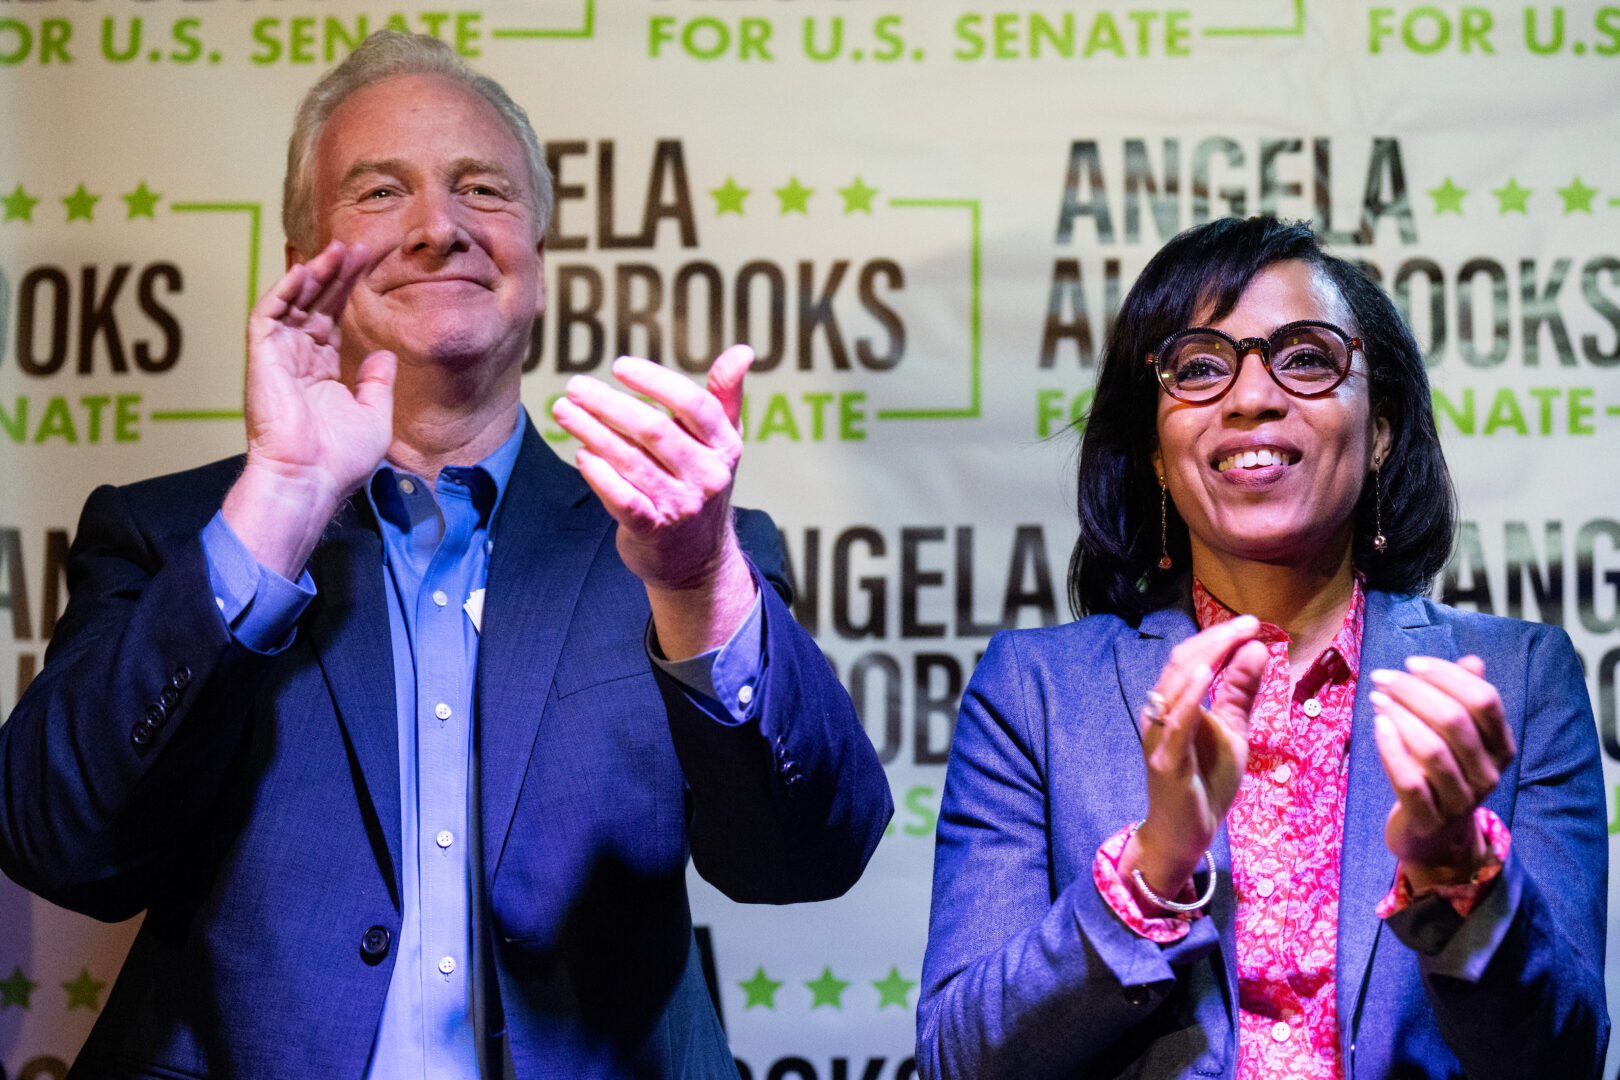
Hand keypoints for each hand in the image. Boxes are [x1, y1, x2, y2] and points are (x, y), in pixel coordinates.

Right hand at [223, 241, 396, 577]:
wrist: (309, 479)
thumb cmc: (339, 460)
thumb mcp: (374, 417)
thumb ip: (378, 383)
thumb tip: (384, 354)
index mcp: (321, 375)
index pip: (331, 321)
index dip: (346, 292)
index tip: (365, 265)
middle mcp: (297, 362)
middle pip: (314, 306)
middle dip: (334, 275)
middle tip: (355, 245)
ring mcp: (277, 359)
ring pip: (292, 303)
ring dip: (312, 274)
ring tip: (337, 249)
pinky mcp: (262, 359)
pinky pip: (268, 315)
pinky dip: (285, 290)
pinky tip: (306, 269)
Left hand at [550, 345, 756, 657]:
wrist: (698, 559)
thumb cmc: (702, 485)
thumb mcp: (723, 442)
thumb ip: (726, 395)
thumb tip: (743, 351)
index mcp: (725, 446)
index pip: (694, 404)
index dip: (655, 382)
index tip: (619, 365)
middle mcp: (708, 475)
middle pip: (655, 430)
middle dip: (610, 404)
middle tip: (576, 386)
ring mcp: (682, 505)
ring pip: (632, 461)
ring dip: (593, 432)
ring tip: (563, 410)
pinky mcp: (654, 531)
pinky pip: (623, 500)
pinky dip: (600, 476)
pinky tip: (581, 454)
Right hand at [1125, 616, 1267, 906]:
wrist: (1184, 833)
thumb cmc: (1205, 781)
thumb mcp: (1232, 731)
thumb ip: (1240, 693)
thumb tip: (1257, 649)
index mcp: (1174, 703)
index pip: (1192, 658)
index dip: (1219, 637)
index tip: (1252, 622)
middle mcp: (1160, 713)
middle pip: (1182, 663)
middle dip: (1217, 639)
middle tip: (1249, 622)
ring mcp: (1160, 736)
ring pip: (1175, 685)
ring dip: (1206, 657)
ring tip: (1233, 637)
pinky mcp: (1166, 760)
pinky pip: (1175, 723)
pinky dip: (1189, 697)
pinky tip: (1206, 675)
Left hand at [1371, 655, 1513, 885]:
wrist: (1435, 838)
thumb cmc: (1441, 775)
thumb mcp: (1458, 738)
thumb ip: (1465, 699)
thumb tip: (1473, 661)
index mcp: (1500, 747)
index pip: (1484, 700)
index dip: (1448, 676)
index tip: (1412, 663)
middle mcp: (1487, 773)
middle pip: (1455, 720)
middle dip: (1414, 691)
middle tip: (1383, 677)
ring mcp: (1460, 800)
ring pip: (1432, 749)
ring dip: (1400, 715)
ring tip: (1377, 697)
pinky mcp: (1429, 819)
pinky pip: (1410, 780)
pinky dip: (1391, 749)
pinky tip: (1377, 725)